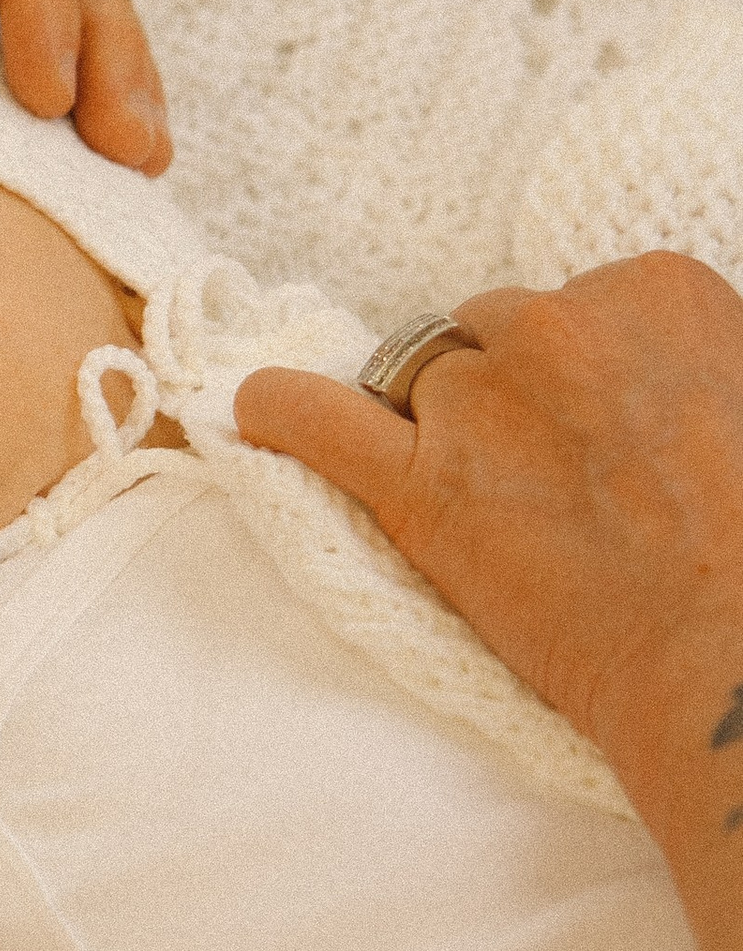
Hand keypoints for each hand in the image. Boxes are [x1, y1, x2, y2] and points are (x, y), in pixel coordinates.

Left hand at [235, 255, 742, 843]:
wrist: (734, 658)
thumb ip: (691, 365)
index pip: (576, 304)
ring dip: (432, 423)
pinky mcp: (419, 488)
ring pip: (416, 375)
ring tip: (474, 490)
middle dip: (504, 393)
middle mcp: (559, 328)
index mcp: (655, 292)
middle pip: (489, 332)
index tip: (603, 429)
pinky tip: (255, 411)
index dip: (577, 375)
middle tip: (549, 478)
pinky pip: (316, 420)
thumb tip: (657, 385)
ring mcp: (479, 404)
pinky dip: (279, 412)